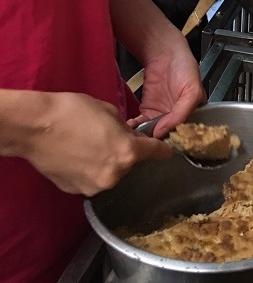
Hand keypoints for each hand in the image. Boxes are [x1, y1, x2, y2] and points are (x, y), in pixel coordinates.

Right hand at [19, 92, 171, 195]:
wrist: (36, 126)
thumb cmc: (74, 112)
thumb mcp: (110, 112)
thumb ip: (125, 128)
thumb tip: (129, 135)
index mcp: (128, 152)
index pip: (155, 153)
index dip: (162, 150)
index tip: (166, 151)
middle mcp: (115, 174)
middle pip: (129, 163)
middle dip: (125, 151)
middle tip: (109, 137)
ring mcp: (94, 185)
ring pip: (110, 173)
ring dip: (107, 161)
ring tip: (89, 144)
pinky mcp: (76, 190)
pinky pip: (91, 179)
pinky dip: (89, 169)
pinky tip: (77, 155)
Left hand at [127, 34, 206, 137]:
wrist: (164, 52)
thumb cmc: (185, 67)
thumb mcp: (192, 91)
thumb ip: (181, 114)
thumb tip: (163, 133)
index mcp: (195, 115)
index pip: (187, 135)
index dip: (177, 141)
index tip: (165, 146)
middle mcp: (179, 117)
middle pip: (169, 136)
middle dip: (158, 142)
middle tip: (147, 146)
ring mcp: (163, 114)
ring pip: (154, 132)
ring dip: (145, 136)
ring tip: (137, 138)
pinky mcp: (148, 110)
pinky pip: (142, 123)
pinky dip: (136, 126)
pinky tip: (131, 127)